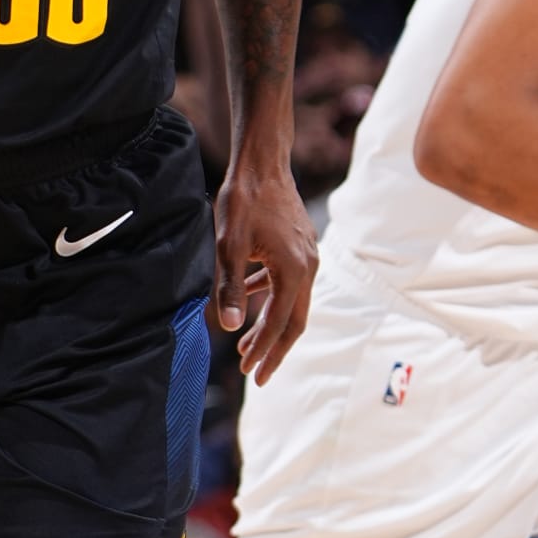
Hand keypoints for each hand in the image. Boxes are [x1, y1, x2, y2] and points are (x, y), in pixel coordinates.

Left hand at [214, 151, 317, 383]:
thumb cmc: (243, 201)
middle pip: (294, 320)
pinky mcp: (299, 247)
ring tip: (247, 346)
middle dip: (274, 349)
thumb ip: (232, 289)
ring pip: (291, 302)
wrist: (262, 163)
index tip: (251, 374)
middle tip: (255, 374)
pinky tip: (253, 303)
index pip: (280, 324)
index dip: (266, 351)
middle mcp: (308, 266)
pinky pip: (288, 283)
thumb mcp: (229, 247)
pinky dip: (271, 298)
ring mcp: (307, 256)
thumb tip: (231, 329)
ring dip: (270, 325)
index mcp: (294, 271)